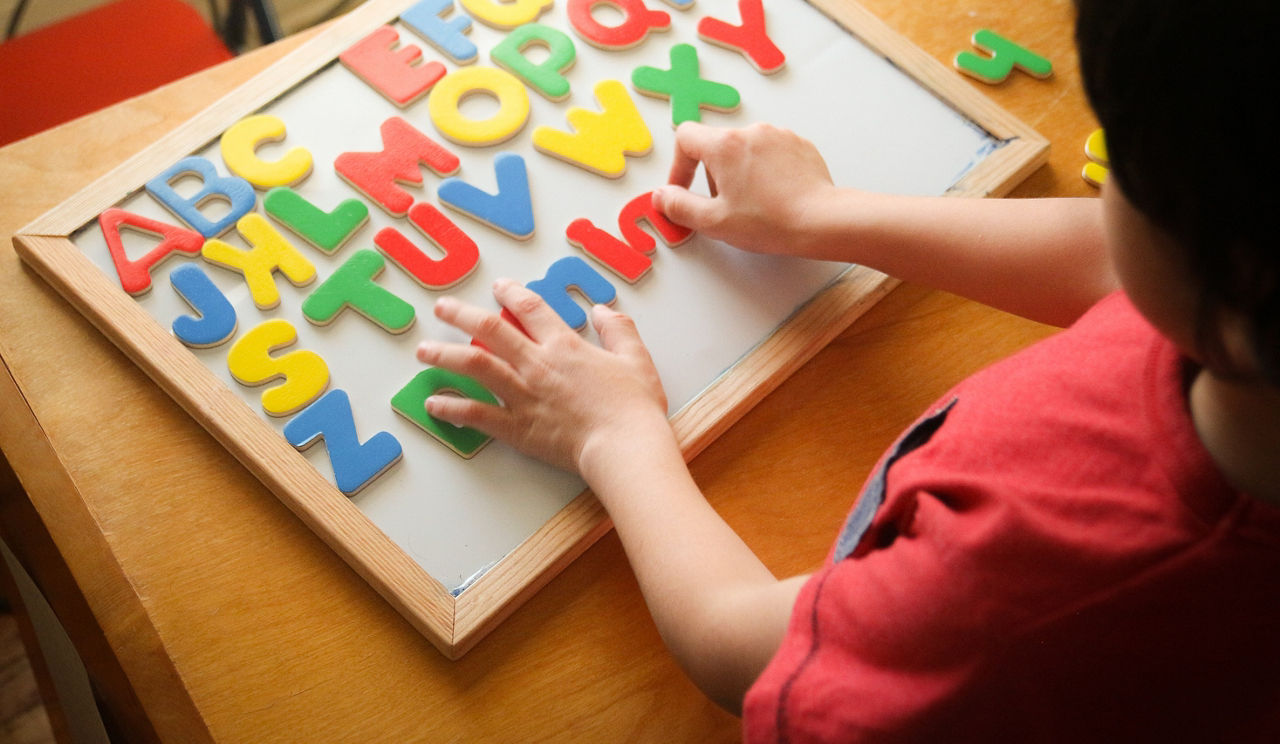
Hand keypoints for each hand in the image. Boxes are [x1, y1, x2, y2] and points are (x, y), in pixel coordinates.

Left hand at [416, 279, 671, 475]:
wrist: (624, 446)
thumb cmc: (633, 406)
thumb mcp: (635, 358)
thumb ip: (618, 330)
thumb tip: (603, 310)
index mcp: (564, 345)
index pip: (530, 308)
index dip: (512, 293)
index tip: (499, 287)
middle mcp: (536, 364)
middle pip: (489, 329)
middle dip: (461, 314)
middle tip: (442, 308)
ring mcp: (522, 395)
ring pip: (474, 366)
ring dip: (445, 355)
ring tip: (424, 351)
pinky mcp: (516, 427)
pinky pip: (476, 414)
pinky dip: (452, 408)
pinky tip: (434, 403)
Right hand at [651, 121, 836, 256]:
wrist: (821, 220)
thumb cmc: (770, 221)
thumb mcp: (713, 221)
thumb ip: (679, 206)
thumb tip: (661, 196)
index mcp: (724, 145)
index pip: (685, 137)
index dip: (679, 165)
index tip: (684, 187)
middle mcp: (751, 132)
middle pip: (716, 145)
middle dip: (713, 174)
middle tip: (726, 205)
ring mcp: (778, 135)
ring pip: (745, 149)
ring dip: (740, 173)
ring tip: (754, 204)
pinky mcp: (799, 145)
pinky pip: (771, 153)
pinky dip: (766, 171)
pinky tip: (774, 197)